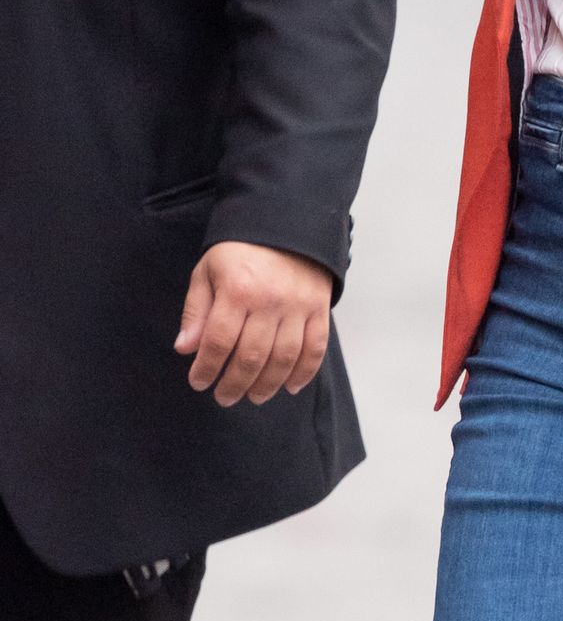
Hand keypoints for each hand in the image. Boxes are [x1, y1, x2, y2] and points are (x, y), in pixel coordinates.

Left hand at [175, 241, 332, 407]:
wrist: (288, 223)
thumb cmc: (242, 251)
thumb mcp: (208, 271)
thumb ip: (196, 310)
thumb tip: (184, 349)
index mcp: (238, 289)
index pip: (218, 342)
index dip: (206, 369)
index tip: (199, 382)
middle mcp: (270, 299)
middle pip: (251, 357)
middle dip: (234, 385)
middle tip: (224, 397)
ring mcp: (298, 305)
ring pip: (283, 359)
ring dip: (267, 385)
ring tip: (254, 396)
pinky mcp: (319, 307)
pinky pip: (315, 348)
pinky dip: (304, 373)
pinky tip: (289, 386)